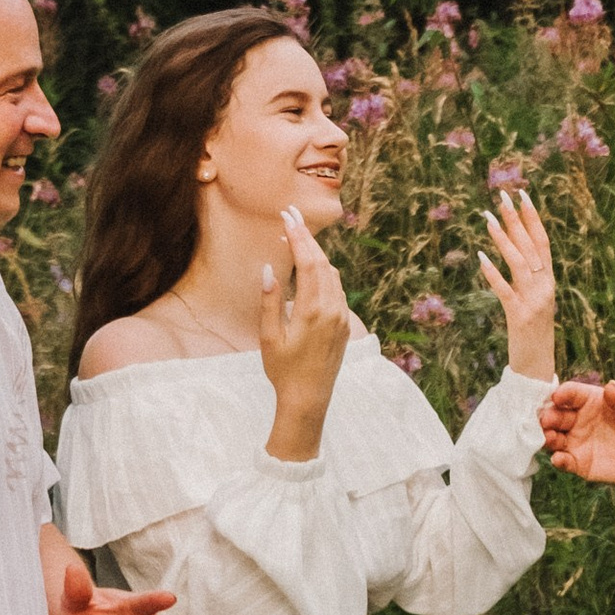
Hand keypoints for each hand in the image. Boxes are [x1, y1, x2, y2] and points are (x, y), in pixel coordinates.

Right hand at [260, 204, 352, 458]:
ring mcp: (342, 317)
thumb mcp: (268, 337)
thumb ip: (269, 301)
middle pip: (323, 262)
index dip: (298, 236)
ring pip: (332, 274)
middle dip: (307, 237)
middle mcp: (333, 310)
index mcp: (312, 310)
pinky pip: (337, 289)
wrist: (309, 399)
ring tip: (297, 238)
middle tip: (292, 215)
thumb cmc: (283, 370)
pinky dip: (324, 272)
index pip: (308, 262)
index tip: (287, 217)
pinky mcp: (346, 325)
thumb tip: (268, 269)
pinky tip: (312, 268)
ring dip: (316, 254)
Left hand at [478, 189, 557, 376]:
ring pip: (519, 264)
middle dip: (516, 220)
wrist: (537, 370)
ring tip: (487, 218)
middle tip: (502, 196)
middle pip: (530, 247)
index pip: (543, 242)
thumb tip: (514, 252)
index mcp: (549, 281)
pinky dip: (493, 273)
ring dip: (503, 239)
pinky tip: (481, 257)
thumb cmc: (533, 335)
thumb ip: (528, 279)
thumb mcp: (534, 302)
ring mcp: (534, 302)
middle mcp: (545, 287)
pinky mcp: (519, 317)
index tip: (522, 193)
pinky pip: (505, 290)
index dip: (533, 217)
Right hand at [539, 376, 614, 487]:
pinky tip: (559, 459)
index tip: (558, 397)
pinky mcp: (580, 464)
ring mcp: (577, 442)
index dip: (562, 394)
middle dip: (547, 416)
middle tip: (545, 420)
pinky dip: (558, 460)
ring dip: (547, 437)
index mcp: (590, 401)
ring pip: (553, 438)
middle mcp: (578, 420)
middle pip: (555, 415)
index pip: (570, 394)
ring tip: (550, 438)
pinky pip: (564, 461)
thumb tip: (610, 386)